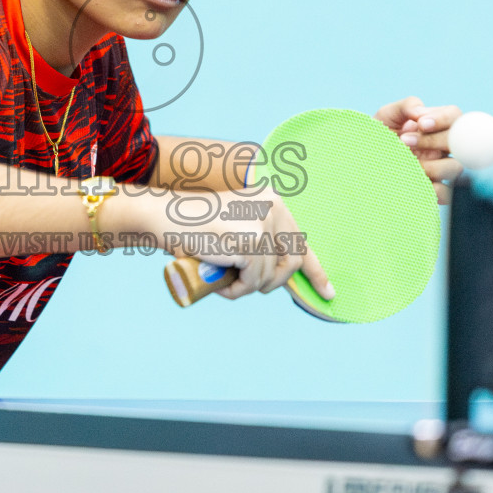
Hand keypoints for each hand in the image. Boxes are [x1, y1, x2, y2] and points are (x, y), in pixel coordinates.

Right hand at [141, 184, 332, 301]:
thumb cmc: (194, 226)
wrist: (164, 216)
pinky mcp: (251, 243)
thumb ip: (262, 240)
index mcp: (272, 199)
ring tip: (222, 279)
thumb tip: (287, 273)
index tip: (328, 292)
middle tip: (244, 284)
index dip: (315, 271)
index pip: (301, 241)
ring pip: (270, 276)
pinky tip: (218, 283)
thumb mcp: (237, 226)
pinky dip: (236, 290)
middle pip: (291, 262)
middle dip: (272, 283)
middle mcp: (273, 206)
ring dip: (246, 286)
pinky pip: (253, 282)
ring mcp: (263, 223)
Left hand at [375, 96, 463, 204]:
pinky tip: (415, 180)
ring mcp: (438, 169)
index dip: (443, 119)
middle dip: (433, 140)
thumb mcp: (387, 115)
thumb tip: (422, 113)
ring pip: (455, 168)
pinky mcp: (431, 189)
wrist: (364, 161)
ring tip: (411, 163)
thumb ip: (407, 106)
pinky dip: (434, 189)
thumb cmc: (378, 135)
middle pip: (459, 142)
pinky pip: (446, 193)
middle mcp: (441, 147)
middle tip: (405, 141)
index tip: (421, 124)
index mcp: (436, 126)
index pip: (455, 117)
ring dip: (433, 165)